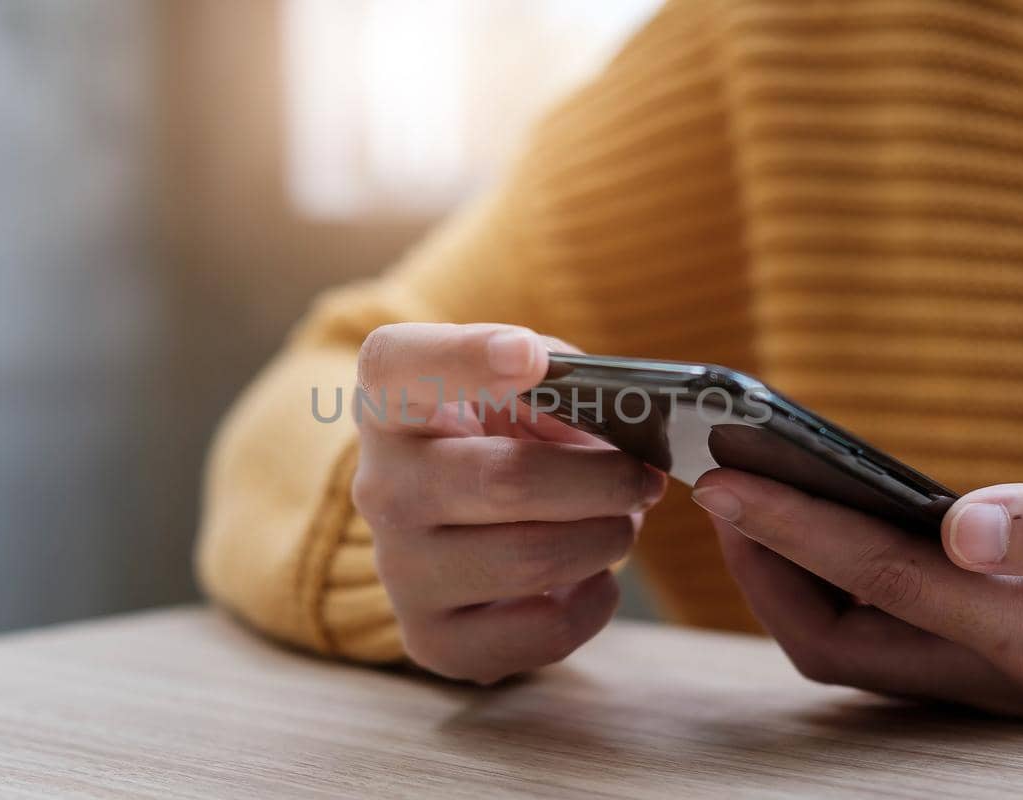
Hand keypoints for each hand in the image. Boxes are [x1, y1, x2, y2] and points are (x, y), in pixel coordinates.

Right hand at [351, 323, 664, 683]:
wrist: (460, 522)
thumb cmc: (504, 434)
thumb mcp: (524, 384)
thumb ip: (562, 381)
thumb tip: (626, 422)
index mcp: (390, 397)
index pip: (400, 365)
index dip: (467, 359)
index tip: (528, 355)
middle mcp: (379, 484)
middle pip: (506, 481)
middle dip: (603, 479)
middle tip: (642, 476)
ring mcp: (398, 569)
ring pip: (533, 558)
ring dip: (607, 538)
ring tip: (617, 522)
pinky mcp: (431, 639)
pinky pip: (542, 631)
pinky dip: (595, 601)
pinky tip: (591, 576)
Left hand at [693, 462, 1022, 714]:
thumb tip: (961, 520)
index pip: (879, 580)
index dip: (791, 529)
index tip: (722, 480)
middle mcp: (1006, 675)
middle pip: (838, 637)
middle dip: (764, 568)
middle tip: (717, 485)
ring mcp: (1003, 677)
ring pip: (857, 643)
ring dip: (793, 580)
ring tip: (752, 499)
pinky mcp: (1009, 659)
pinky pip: (892, 634)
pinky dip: (840, 585)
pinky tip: (829, 526)